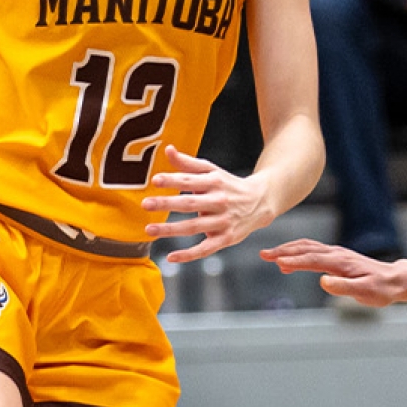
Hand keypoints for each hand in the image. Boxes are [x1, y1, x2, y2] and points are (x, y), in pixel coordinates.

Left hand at [142, 145, 274, 261]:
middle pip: (190, 203)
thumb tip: (168, 150)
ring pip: (194, 227)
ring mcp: (223, 221)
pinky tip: (170, 257)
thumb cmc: (228, 185)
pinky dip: (188, 255)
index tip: (155, 180)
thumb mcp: (212, 171)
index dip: (173, 180)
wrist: (260, 202)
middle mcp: (219, 201)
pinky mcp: (225, 238)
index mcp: (214, 182)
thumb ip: (188, 163)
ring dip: (171, 229)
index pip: (190, 180)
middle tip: (145, 204)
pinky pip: (205, 249)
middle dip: (167, 204)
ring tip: (149, 230)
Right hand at [260, 237, 406, 305]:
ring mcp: (336, 254)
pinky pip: (312, 251)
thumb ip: (344, 288)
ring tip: (269, 256)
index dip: (294, 261)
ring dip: (287, 250)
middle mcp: (336, 254)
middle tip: (263, 255)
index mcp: (341, 263)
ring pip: (307, 247)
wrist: (394, 280)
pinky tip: (287, 262)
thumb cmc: (380, 289)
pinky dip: (296, 252)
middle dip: (283, 251)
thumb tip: (323, 281)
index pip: (313, 260)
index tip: (277, 263)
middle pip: (305, 249)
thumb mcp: (365, 292)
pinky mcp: (336, 257)